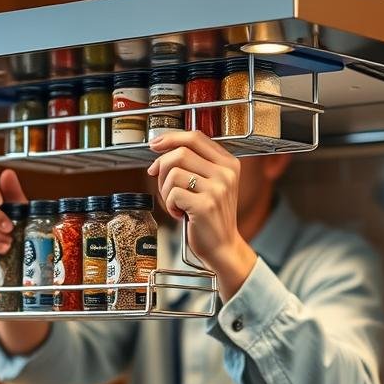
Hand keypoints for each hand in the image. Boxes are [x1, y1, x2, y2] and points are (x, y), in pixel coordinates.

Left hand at [147, 130, 255, 300]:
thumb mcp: (211, 184)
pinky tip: (180, 213)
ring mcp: (217, 189)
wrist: (223, 247)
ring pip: (173, 173)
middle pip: (181, 153)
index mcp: (228, 163)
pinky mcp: (205, 205)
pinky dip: (170, 205)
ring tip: (176, 203)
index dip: (171, 138)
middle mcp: (225, 173)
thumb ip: (195, 163)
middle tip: (163, 184)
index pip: (195, 137)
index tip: (155, 145)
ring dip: (165, 190)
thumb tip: (161, 149)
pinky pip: (173, 193)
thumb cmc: (211, 216)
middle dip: (162, 167)